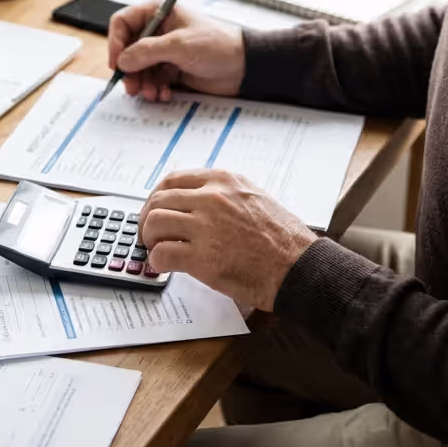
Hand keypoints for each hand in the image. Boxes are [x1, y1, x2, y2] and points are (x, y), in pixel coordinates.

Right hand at [107, 2, 244, 100]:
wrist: (243, 67)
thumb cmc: (218, 45)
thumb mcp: (180, 45)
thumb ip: (147, 52)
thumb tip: (122, 61)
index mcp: (159, 12)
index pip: (123, 22)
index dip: (116, 42)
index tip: (117, 63)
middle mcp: (158, 30)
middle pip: (128, 49)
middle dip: (129, 70)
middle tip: (132, 87)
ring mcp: (164, 51)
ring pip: (138, 68)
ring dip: (142, 83)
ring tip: (151, 93)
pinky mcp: (171, 69)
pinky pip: (151, 79)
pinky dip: (154, 88)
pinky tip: (163, 94)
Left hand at [139, 169, 316, 310]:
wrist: (299, 267)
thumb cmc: (283, 238)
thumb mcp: (254, 196)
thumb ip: (224, 194)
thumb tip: (195, 201)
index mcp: (223, 181)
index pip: (173, 179)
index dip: (157, 196)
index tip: (155, 208)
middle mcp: (211, 198)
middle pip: (159, 200)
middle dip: (147, 218)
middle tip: (150, 233)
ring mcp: (205, 227)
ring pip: (155, 223)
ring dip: (150, 238)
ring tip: (157, 249)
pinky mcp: (202, 258)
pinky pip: (162, 254)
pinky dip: (157, 261)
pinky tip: (165, 265)